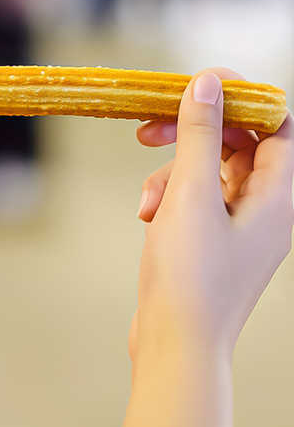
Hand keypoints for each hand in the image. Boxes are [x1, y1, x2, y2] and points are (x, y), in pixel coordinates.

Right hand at [86, 69, 291, 426]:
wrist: (176, 345)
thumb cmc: (191, 276)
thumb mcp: (192, 195)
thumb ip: (201, 134)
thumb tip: (208, 82)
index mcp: (281, 193)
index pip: (275, 120)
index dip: (239, 96)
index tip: (195, 84)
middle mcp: (268, 206)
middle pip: (237, 143)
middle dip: (191, 134)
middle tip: (147, 129)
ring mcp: (240, 225)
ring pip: (209, 172)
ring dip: (172, 174)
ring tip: (148, 203)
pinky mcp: (213, 242)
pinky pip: (195, 201)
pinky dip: (169, 201)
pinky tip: (147, 218)